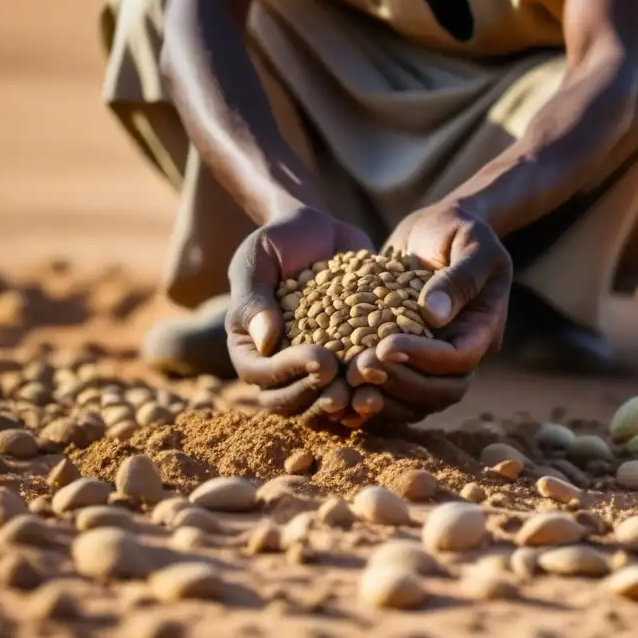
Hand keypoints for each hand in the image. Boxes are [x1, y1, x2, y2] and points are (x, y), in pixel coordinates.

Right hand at [225, 206, 373, 418]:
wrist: (319, 230)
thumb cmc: (279, 241)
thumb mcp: (258, 259)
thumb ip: (254, 297)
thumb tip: (265, 341)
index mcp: (249, 345)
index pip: (260, 375)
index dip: (289, 374)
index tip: (322, 359)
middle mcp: (277, 365)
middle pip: (288, 401)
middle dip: (317, 398)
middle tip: (346, 387)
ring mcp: (310, 369)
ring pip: (319, 406)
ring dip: (343, 407)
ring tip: (368, 395)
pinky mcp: (341, 364)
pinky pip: (349, 392)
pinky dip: (365, 396)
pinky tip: (388, 390)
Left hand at [350, 203, 512, 422]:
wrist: (437, 230)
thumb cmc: (458, 230)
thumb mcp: (471, 242)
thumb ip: (458, 277)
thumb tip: (433, 316)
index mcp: (484, 327)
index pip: (458, 359)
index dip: (423, 358)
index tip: (385, 344)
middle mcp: (461, 351)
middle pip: (441, 391)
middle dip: (401, 383)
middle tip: (360, 367)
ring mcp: (434, 359)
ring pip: (418, 401)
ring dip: (384, 396)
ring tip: (349, 379)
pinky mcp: (408, 358)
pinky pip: (395, 391)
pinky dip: (371, 394)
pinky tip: (341, 384)